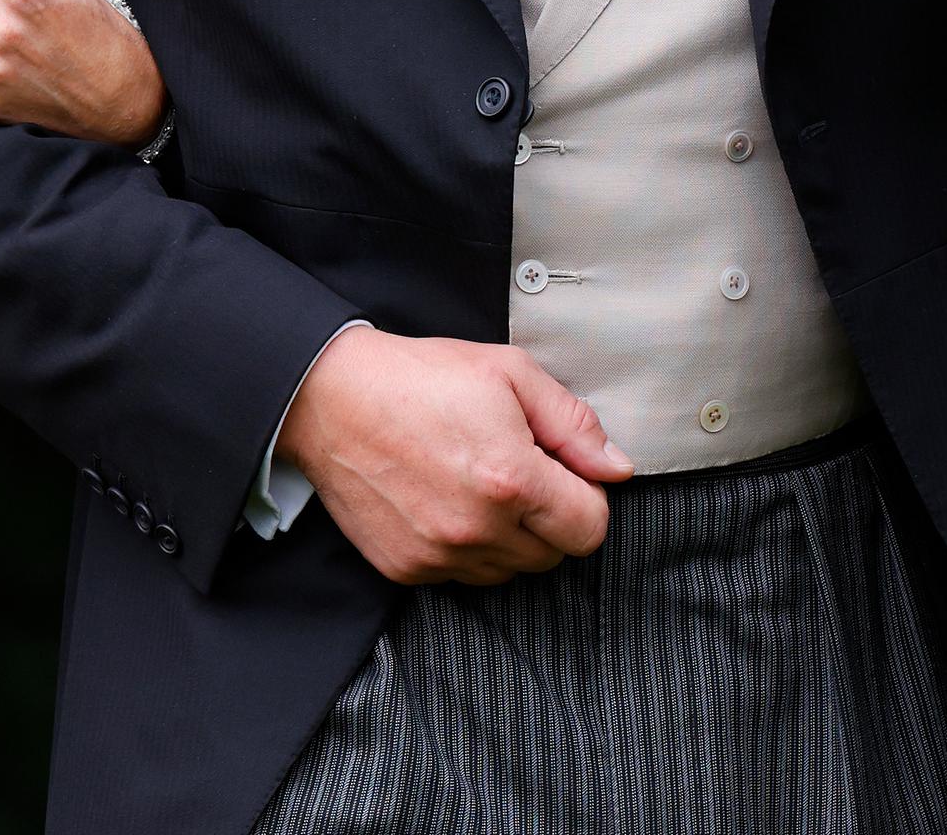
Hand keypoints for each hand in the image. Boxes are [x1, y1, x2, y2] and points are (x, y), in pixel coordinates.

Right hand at [277, 326, 631, 584]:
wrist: (330, 396)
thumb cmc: (419, 376)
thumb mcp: (507, 372)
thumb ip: (572, 422)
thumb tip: (616, 468)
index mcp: (512, 479)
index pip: (590, 529)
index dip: (584, 496)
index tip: (558, 469)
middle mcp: (478, 529)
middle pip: (554, 555)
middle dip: (547, 517)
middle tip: (513, 468)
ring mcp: (440, 555)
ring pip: (509, 570)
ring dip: (507, 537)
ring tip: (474, 482)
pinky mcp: (407, 569)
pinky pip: (462, 575)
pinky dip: (464, 547)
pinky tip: (442, 500)